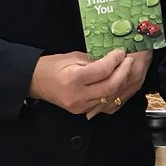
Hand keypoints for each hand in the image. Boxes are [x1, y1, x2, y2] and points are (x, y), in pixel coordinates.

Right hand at [29, 47, 144, 117]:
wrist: (36, 82)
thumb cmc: (52, 67)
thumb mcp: (73, 57)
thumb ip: (94, 59)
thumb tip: (114, 58)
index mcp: (73, 79)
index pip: (103, 70)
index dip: (115, 60)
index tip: (120, 53)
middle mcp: (77, 95)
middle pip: (111, 87)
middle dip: (124, 72)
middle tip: (129, 61)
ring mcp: (81, 106)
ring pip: (110, 97)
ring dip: (122, 84)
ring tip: (127, 71)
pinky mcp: (83, 112)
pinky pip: (105, 105)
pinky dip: (115, 95)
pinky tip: (120, 85)